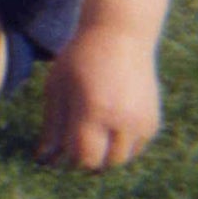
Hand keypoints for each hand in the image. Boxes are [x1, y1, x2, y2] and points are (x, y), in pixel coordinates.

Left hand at [35, 23, 161, 171]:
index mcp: (93, 110)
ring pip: (122, 159)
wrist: (120, 35)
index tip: (62, 149)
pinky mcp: (153, 121)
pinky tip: (108, 127)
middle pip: (104, 163)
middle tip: (76, 143)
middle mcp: (121, 119)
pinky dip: (122, 146)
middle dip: (88, 159)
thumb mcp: (57, 87)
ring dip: (105, 155)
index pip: (84, 157)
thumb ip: (52, 125)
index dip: (70, 158)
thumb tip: (44, 159)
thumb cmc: (80, 58)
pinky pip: (136, 149)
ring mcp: (141, 122)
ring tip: (92, 135)